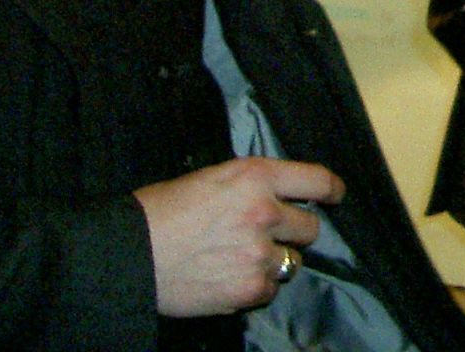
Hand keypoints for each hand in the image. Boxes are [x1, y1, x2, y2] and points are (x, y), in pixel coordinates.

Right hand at [134, 156, 343, 316]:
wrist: (129, 254)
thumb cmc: (160, 209)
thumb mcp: (210, 178)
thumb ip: (248, 186)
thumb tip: (271, 196)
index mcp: (255, 176)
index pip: (316, 180)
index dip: (330, 190)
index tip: (335, 196)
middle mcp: (265, 212)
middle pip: (310, 226)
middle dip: (294, 231)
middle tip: (270, 235)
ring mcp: (259, 253)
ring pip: (292, 261)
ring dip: (275, 260)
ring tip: (243, 259)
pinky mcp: (248, 287)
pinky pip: (269, 289)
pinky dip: (255, 286)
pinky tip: (230, 278)